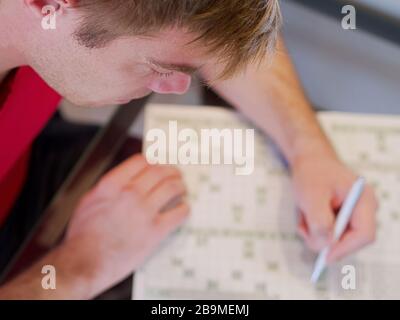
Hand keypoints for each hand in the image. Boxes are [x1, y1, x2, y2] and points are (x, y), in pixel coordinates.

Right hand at [64, 154, 188, 296]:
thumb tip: (125, 181)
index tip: (158, 165)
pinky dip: (184, 208)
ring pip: (172, 188)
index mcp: (111, 185)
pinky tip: (182, 209)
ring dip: (180, 186)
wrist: (84, 263)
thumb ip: (109, 189)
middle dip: (171, 171)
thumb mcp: (89, 201)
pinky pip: (178, 213)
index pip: (141, 161)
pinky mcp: (155, 231)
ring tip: (181, 189)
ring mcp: (144, 211)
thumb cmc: (83, 237)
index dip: (153, 162)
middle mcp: (129, 194)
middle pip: (160, 172)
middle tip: (175, 175)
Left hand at [291, 153, 377, 262]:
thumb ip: (320, 222)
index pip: (364, 234)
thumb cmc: (312, 172)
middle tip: (305, 229)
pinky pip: (328, 231)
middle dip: (324, 238)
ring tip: (303, 212)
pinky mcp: (342, 215)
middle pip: (350, 238)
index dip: (345, 249)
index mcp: (364, 201)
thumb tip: (326, 245)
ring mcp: (353, 213)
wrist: (308, 158)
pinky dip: (313, 226)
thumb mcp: (312, 197)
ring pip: (335, 236)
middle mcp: (364, 209)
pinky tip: (304, 211)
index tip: (325, 257)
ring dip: (314, 230)